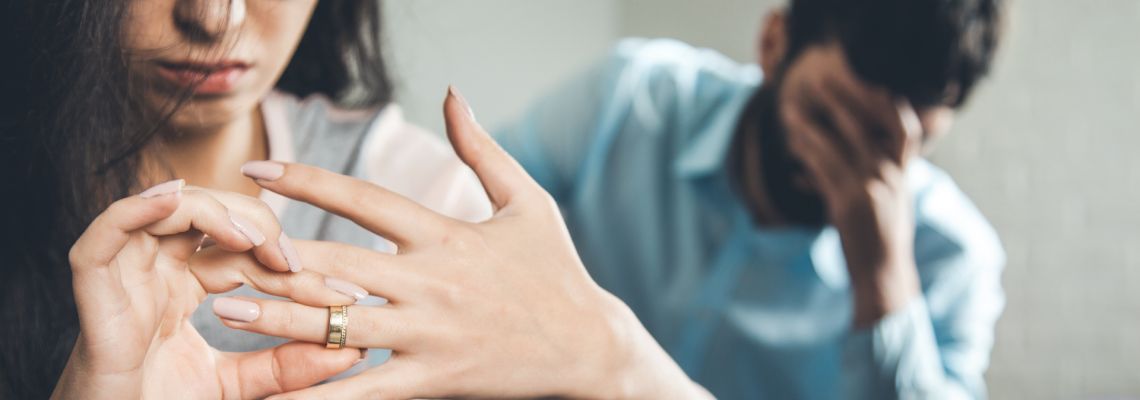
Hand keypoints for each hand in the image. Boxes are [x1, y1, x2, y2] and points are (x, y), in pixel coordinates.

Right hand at [53, 183, 363, 399]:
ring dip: (215, 212)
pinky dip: (139, 209)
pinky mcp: (92, 287)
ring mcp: (124, 273)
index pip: (246, 252)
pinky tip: (176, 203)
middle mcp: (157, 268)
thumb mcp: (237, 387)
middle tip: (297, 264)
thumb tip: (351, 350)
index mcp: (186, 284)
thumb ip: (286, 366)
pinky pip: (107, 232)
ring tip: (253, 241)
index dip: (293, 264)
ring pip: (167, 208)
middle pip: (212, 216)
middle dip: (262, 229)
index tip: (342, 292)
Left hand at [210, 87, 711, 399]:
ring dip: (280, 319)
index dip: (307, 181)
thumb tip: (451, 94)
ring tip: (228, 312)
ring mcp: (430, 334)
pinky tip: (283, 395)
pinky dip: (322, 394)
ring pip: (341, 326)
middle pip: (338, 265)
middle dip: (274, 254)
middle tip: (219, 246)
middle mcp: (431, 283)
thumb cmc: (556, 271)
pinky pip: (367, 391)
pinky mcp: (435, 379)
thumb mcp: (528, 201)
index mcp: (446, 235)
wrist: (590, 347)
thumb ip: (482, 149)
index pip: (363, 200)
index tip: (257, 171)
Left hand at [779, 43, 923, 326]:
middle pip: (867, 125)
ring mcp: (871, 188)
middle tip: (820, 81)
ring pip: (839, 144)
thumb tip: (820, 168)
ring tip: (792, 110)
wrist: (882, 275)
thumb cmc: (879, 239)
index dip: (891, 104)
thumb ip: (865, 179)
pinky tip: (792, 142)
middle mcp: (891, 176)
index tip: (871, 82)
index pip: (904, 130)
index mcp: (903, 174)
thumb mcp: (884, 203)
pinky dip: (806, 152)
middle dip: (843, 100)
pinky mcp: (849, 203)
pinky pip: (823, 169)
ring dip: (813, 124)